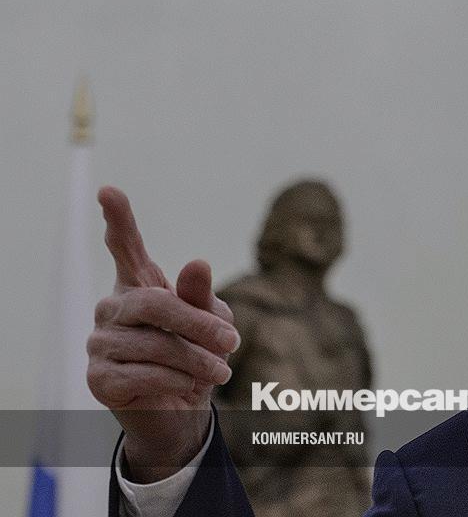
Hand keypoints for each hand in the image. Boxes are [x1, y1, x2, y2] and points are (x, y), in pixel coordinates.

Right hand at [86, 186, 240, 481]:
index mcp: (139, 287)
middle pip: (155, 304)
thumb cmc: (197, 357)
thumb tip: (196, 263)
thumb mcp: (211, 324)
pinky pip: (145, 374)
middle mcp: (112, 309)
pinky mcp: (99, 379)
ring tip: (221, 371)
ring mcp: (100, 344)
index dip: (119, 221)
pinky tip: (191, 388)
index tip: (109, 191)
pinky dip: (178, 381)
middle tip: (233, 341)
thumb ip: (202, 298)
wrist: (183, 411)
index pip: (126, 249)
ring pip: (154, 344)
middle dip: (199, 324)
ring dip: (197, 360)